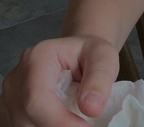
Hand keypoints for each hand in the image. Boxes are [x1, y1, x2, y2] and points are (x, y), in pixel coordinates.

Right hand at [0, 36, 118, 126]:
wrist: (77, 56)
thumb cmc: (88, 54)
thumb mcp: (103, 56)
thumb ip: (100, 78)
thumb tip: (91, 107)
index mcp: (37, 58)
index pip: (37, 98)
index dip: (58, 120)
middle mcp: (16, 79)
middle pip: (26, 119)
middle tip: (83, 124)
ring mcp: (9, 99)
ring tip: (72, 118)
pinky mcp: (9, 114)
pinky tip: (58, 122)